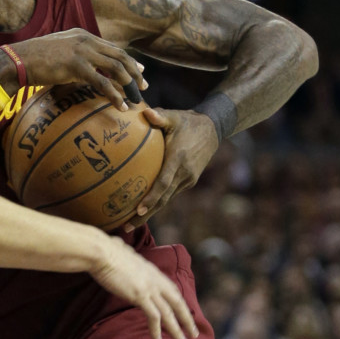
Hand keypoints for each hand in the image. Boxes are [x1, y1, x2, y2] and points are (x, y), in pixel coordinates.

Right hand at [0, 29, 147, 109]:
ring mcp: (82, 52)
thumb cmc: (34, 58)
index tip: (140, 72)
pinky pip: (102, 82)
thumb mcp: (58, 51)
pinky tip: (120, 106)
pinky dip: (114, 95)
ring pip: (116, 68)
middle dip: (135, 72)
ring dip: (129, 84)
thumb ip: (73, 55)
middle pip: (120, 56)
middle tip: (143, 87)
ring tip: (136, 98)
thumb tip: (84, 70)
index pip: (113, 47)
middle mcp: (86, 40)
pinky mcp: (77, 66)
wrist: (19, 60)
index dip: (129, 61)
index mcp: (82, 35)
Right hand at [90, 235, 198, 338]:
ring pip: (169, 313)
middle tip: (194, 333)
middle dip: (187, 319)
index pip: (171, 289)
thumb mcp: (122, 252)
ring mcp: (149, 288)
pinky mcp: (140, 295)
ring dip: (177, 330)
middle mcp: (155, 279)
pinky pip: (154, 316)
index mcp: (152, 270)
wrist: (101, 251)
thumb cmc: (106, 250)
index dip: (179, 303)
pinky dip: (156, 330)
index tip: (185, 313)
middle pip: (177, 302)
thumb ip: (125, 253)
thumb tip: (118, 246)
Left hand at [123, 108, 218, 231]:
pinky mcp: (188, 181)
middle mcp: (184, 174)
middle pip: (163, 199)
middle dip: (145, 214)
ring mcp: (188, 179)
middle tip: (126, 227)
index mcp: (178, 159)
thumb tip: (144, 111)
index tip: (138, 208)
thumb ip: (160, 116)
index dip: (151, 197)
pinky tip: (142, 210)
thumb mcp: (174, 116)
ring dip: (150, 213)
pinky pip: (170, 194)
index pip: (163, 183)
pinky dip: (157, 203)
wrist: (213, 129)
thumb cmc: (188, 121)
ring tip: (129, 224)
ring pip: (166, 200)